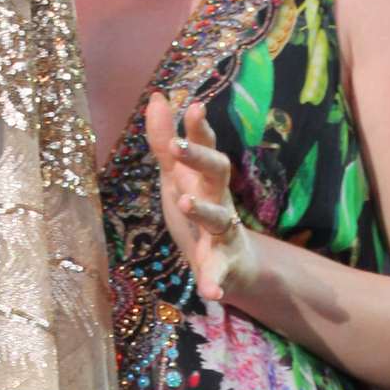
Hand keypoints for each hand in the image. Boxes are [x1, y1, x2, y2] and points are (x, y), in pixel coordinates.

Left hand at [145, 95, 259, 307]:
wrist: (232, 265)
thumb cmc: (200, 210)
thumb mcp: (177, 177)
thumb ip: (165, 140)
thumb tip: (158, 96)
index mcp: (204, 178)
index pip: (205, 147)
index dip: (199, 130)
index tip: (193, 107)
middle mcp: (219, 200)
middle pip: (218, 172)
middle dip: (200, 159)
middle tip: (178, 148)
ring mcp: (224, 233)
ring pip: (218, 218)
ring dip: (203, 210)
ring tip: (185, 202)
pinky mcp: (224, 266)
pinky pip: (220, 273)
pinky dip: (215, 282)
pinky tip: (211, 293)